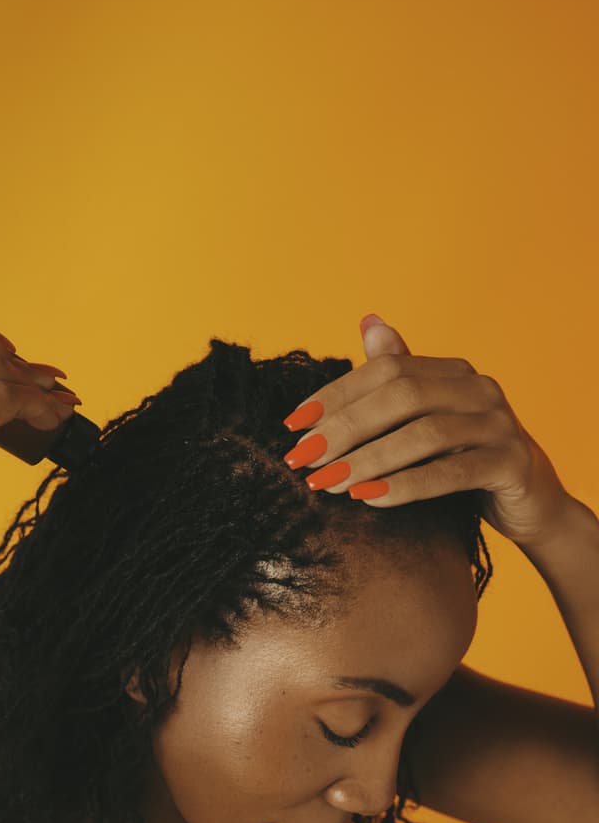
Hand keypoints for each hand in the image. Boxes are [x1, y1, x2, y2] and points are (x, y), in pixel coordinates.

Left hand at [281, 313, 573, 548]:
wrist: (530, 501)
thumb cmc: (465, 458)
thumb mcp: (427, 420)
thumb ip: (398, 378)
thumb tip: (368, 320)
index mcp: (451, 371)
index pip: (383, 370)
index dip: (334, 396)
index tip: (292, 426)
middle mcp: (478, 387)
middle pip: (400, 396)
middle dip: (344, 428)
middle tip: (302, 459)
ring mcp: (499, 423)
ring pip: (424, 434)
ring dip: (367, 459)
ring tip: (327, 483)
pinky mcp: (511, 463)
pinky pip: (452, 472)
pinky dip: (406, 485)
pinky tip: (368, 499)